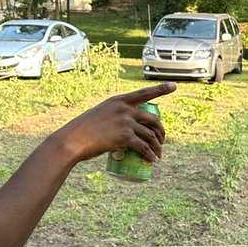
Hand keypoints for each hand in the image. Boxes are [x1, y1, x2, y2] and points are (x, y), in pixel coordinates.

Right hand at [52, 82, 176, 163]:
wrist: (73, 139)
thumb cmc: (82, 130)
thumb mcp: (99, 116)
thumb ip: (113, 118)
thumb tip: (124, 130)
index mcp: (118, 100)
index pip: (144, 93)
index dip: (161, 90)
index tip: (174, 86)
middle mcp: (124, 109)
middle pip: (153, 119)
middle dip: (161, 131)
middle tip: (161, 141)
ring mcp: (126, 122)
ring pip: (151, 135)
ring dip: (157, 146)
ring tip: (158, 154)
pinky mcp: (125, 137)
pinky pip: (144, 147)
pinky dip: (150, 154)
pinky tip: (153, 159)